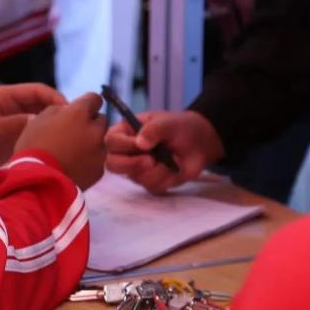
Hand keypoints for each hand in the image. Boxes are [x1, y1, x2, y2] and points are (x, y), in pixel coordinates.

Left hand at [0, 84, 65, 178]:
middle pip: (44, 104)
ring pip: (42, 120)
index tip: (71, 112)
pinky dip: (46, 138)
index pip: (39, 91)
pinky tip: (58, 149)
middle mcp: (13, 106)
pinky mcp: (14, 138)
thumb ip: (15, 124)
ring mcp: (14, 122)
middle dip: (60, 113)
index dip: (56, 98)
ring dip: (54, 126)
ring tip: (72, 139)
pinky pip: (35, 134)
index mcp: (6, 97)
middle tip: (78, 127)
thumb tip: (43, 120)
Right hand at [14, 93, 106, 188]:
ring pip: (101, 141)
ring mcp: (100, 151)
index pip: (94, 98)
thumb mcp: (39, 120)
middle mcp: (95, 130)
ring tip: (74, 153)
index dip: (86, 104)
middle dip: (91, 123)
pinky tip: (75, 166)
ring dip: (92, 142)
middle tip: (74, 133)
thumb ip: (58, 110)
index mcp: (79, 113)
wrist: (39, 184)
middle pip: (101, 120)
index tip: (78, 111)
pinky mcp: (100, 170)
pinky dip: (90, 160)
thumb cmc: (34, 148)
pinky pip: (98, 159)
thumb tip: (68, 110)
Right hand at [105, 111, 224, 193]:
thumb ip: (154, 129)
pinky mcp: (150, 182)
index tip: (141, 144)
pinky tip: (174, 167)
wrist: (198, 143)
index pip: (110, 141)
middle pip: (112, 165)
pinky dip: (166, 177)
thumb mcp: (168, 122)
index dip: (122, 145)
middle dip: (132, 164)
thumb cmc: (179, 127)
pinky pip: (152, 186)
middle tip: (151, 160)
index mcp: (125, 132)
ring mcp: (137, 169)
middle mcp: (126, 152)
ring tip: (171, 158)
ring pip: (135, 178)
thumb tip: (140, 144)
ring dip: (157, 170)